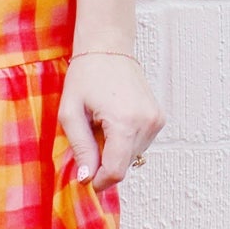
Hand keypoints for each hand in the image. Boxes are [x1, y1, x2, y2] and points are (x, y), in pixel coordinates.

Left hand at [59, 51, 163, 192]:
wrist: (108, 47)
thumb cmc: (85, 75)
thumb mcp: (70, 113)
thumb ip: (81, 148)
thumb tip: (87, 178)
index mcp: (126, 123)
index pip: (116, 171)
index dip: (99, 181)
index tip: (85, 177)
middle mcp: (147, 124)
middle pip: (124, 166)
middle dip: (103, 162)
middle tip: (89, 137)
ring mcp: (156, 121)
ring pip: (132, 157)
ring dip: (114, 151)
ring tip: (101, 125)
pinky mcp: (159, 118)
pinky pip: (139, 144)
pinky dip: (124, 141)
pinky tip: (113, 121)